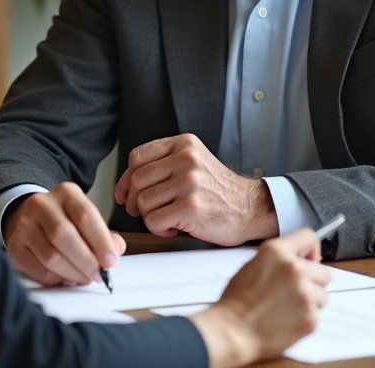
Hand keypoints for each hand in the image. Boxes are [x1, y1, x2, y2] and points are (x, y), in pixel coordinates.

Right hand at [3, 182, 125, 286]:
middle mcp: (41, 204)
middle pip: (64, 235)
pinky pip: (38, 270)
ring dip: (72, 273)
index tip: (110, 261)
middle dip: (86, 261)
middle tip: (98, 275)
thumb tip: (114, 253)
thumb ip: (105, 235)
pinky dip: (56, 279)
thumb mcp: (86, 218)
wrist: (32, 217)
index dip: (100, 241)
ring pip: (50, 256)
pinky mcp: (14, 246)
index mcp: (66, 193)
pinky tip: (66, 278)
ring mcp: (24, 225)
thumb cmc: (66, 220)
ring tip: (84, 278)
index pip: (85, 215)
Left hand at [113, 134, 276, 245]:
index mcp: (184, 144)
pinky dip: (160, 229)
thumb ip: (163, 165)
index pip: (137, 157)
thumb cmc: (218, 190)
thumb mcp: (193, 162)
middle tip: (147, 212)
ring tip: (170, 218)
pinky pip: (153, 221)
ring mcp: (189, 182)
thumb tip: (124, 185)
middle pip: (136, 180)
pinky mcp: (191, 206)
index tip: (124, 195)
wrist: (250, 208)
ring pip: (143, 202)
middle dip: (135, 202)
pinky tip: (176, 227)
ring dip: (150, 217)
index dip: (124, 179)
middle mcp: (186, 158)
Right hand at [190, 228, 328, 366]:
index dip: (312, 249)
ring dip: (310, 302)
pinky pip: (317, 314)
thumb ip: (279, 259)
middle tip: (293, 292)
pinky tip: (286, 321)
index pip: (308, 236)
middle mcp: (294, 269)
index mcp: (277, 252)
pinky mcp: (310, 317)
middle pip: (323, 272)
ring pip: (322, 295)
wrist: (233, 331)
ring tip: (287, 308)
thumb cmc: (237, 301)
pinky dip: (305, 319)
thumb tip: (302, 260)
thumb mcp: (253, 264)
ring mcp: (305, 294)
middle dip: (312, 282)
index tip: (311, 259)